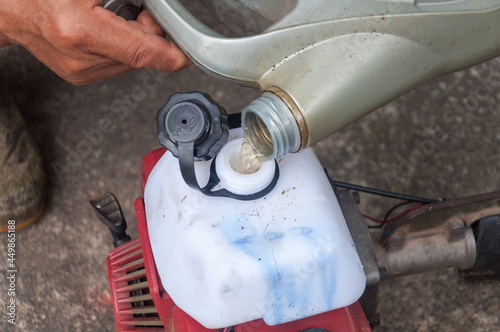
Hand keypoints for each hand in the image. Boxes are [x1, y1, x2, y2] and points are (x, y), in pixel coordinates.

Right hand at [0, 0, 190, 84]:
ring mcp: (80, 71)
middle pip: (141, 56)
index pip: (144, 52)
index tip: (190, 55)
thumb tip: (157, 13)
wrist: (8, 8)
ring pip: (131, 62)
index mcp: (80, 31)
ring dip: (134, 41)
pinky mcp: (79, 77)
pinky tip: (104, 29)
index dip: (173, 54)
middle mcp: (81, 58)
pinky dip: (120, 47)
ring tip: (112, 17)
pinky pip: (117, 64)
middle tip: (139, 10)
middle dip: (150, 34)